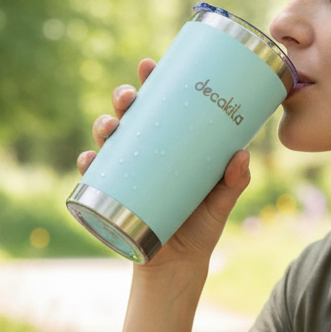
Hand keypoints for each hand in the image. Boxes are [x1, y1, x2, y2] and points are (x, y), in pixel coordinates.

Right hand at [77, 59, 250, 269]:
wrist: (179, 266)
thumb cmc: (200, 227)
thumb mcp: (221, 202)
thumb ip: (233, 181)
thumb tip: (242, 155)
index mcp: (170, 144)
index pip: (158, 105)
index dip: (150, 82)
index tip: (149, 65)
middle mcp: (144, 153)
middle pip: (128, 116)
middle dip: (123, 99)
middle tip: (129, 98)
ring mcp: (125, 173)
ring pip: (107, 140)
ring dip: (103, 126)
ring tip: (110, 128)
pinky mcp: (112, 197)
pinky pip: (93, 177)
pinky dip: (88, 165)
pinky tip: (90, 160)